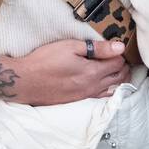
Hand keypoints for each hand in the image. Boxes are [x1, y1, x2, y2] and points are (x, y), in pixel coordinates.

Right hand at [11, 38, 130, 105]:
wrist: (25, 81)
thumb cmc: (45, 60)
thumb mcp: (71, 47)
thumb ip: (98, 48)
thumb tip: (120, 47)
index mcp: (93, 72)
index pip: (118, 64)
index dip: (120, 54)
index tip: (117, 47)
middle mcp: (93, 87)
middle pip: (119, 78)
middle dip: (124, 67)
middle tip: (121, 57)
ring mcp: (86, 96)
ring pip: (112, 90)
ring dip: (119, 79)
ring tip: (118, 70)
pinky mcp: (78, 101)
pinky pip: (101, 97)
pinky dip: (109, 89)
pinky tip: (106, 84)